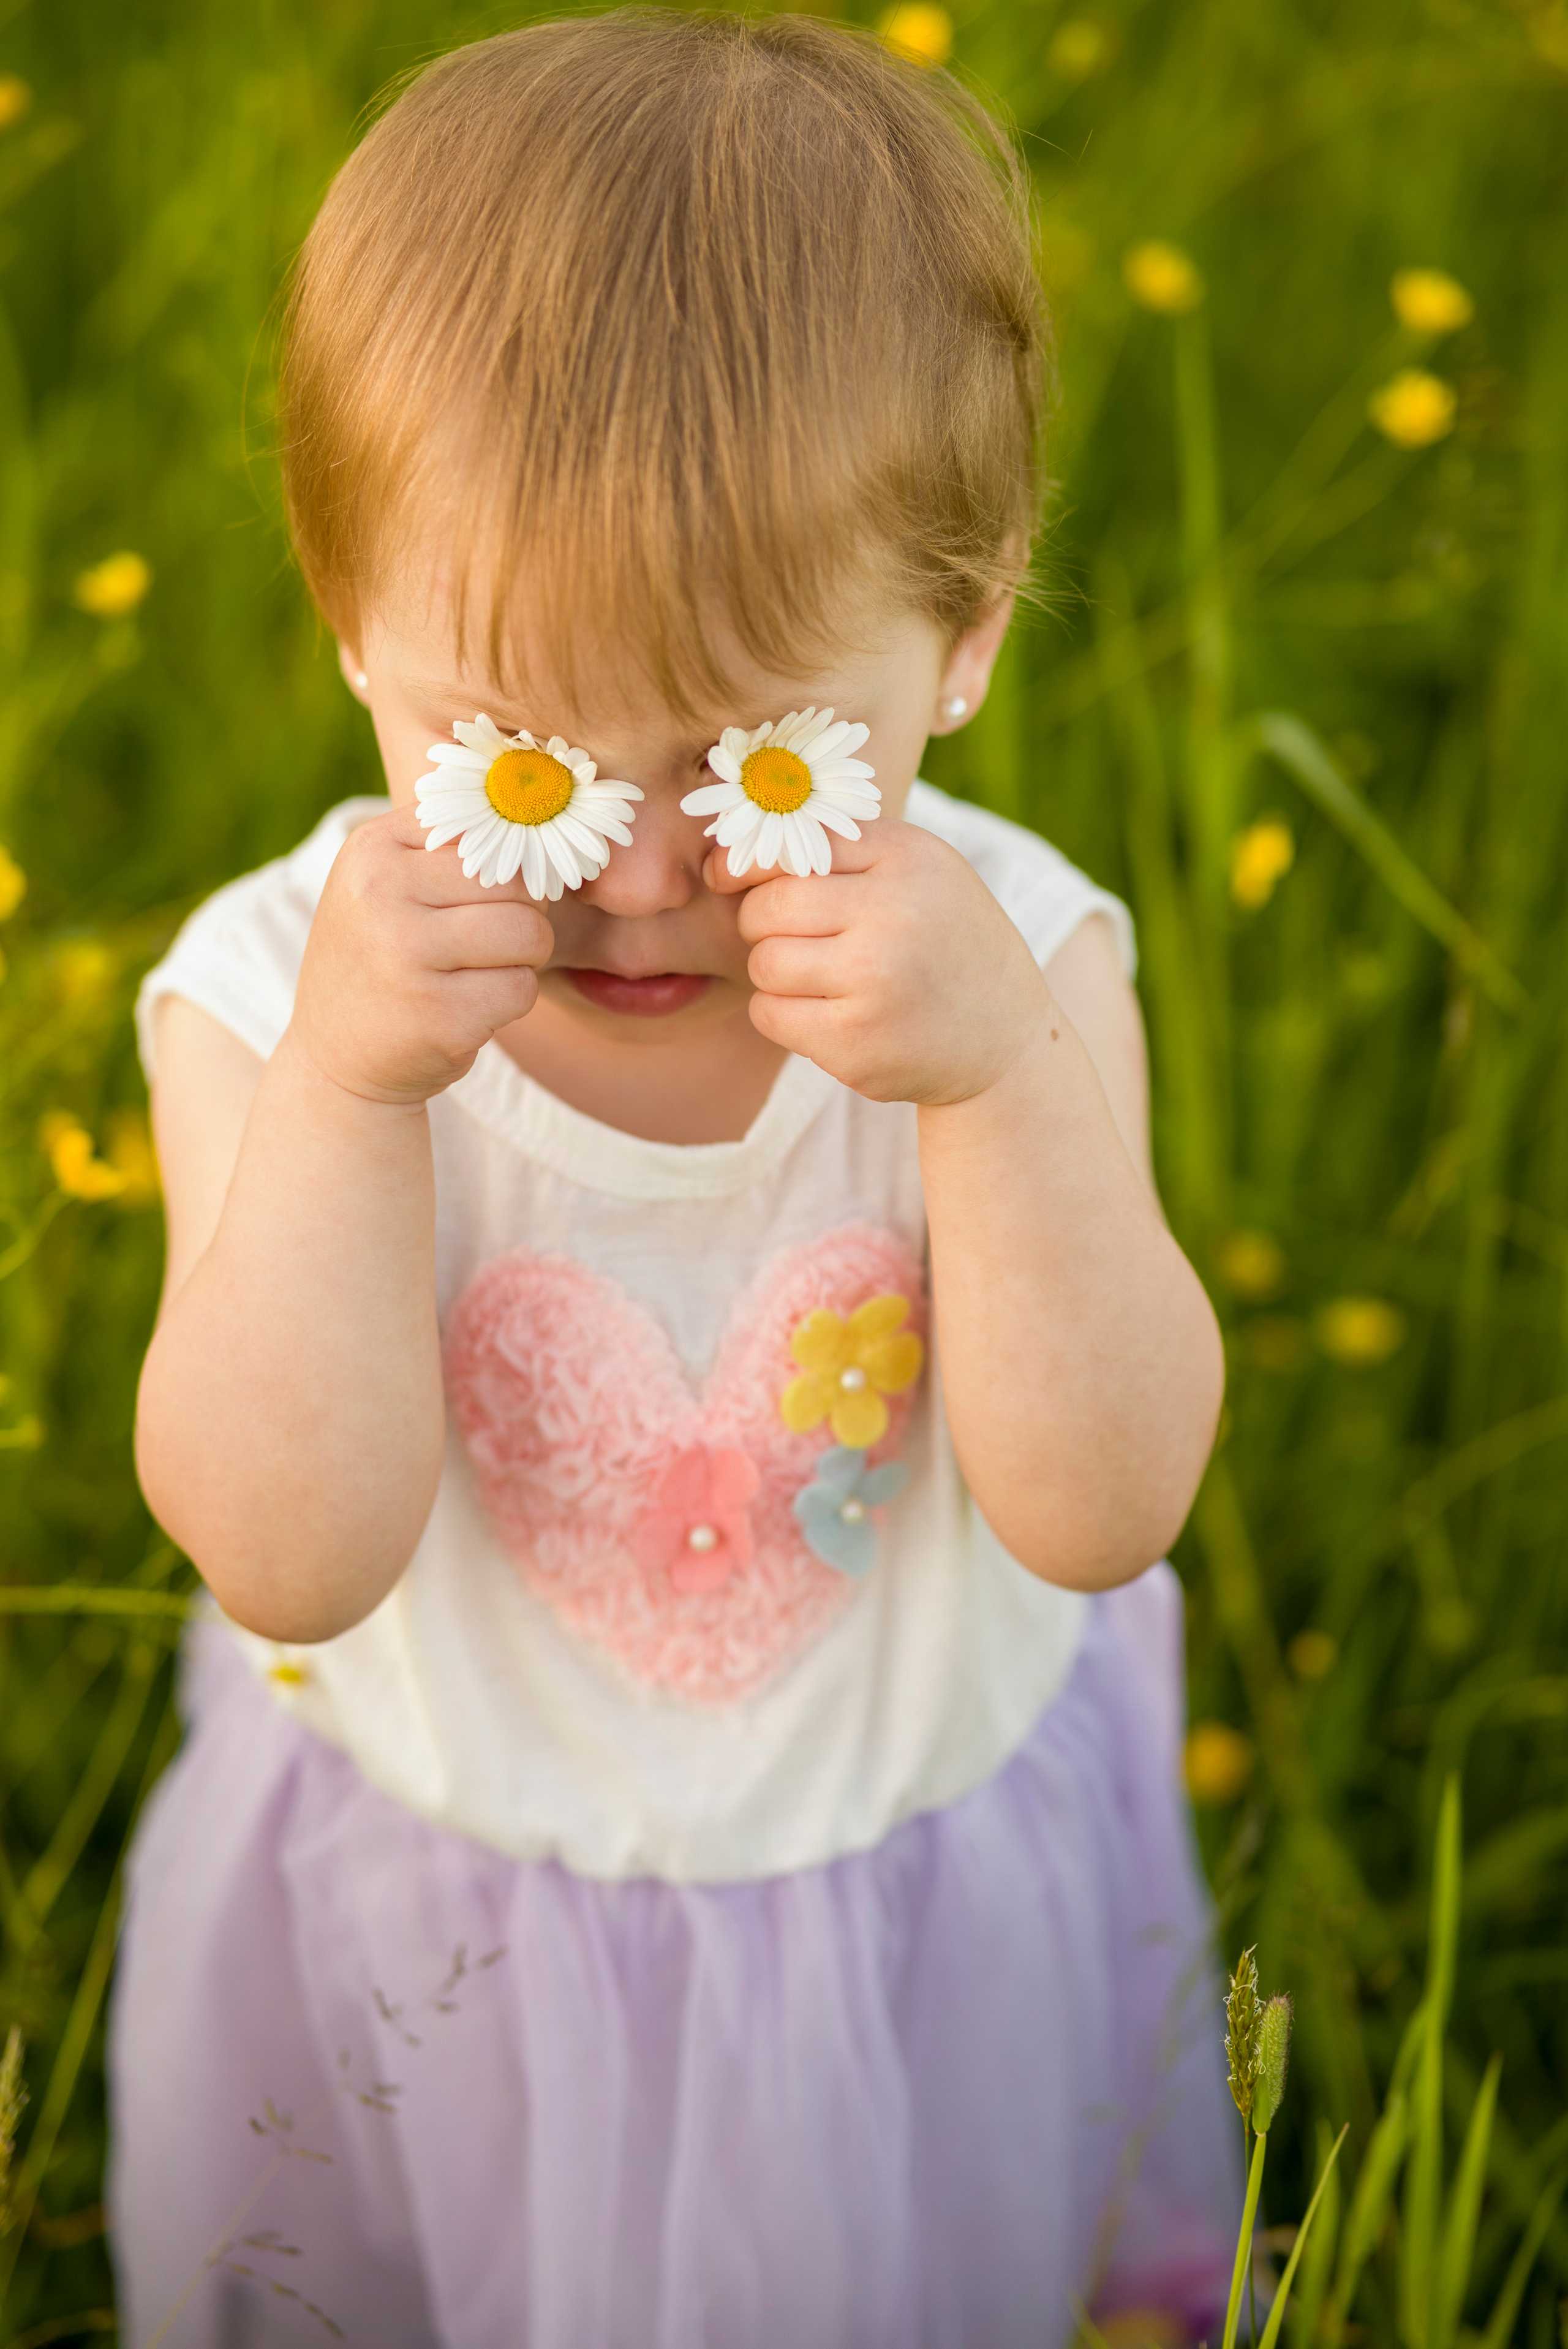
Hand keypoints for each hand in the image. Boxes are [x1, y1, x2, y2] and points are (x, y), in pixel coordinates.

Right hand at [289, 806, 553, 1104]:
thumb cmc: (383, 959)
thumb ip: (452, 849)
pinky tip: (466, 1010)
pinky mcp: (439, 1015)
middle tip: (486, 944)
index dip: (509, 866)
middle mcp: (382, 893)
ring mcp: (406, 955)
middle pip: (517, 883)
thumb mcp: (388, 885)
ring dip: (523, 961)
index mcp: (374, 847)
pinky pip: (522, 989)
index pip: (489, 830)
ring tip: (479, 974)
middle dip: (523, 916)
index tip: (488, 895)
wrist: (334, 1058)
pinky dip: (509, 1004)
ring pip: (531, 934)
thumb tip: (543, 834)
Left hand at [713, 821, 1050, 1106]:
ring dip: (774, 971)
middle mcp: (894, 916)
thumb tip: (728, 851)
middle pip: (768, 909)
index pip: (793, 846)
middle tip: (787, 934)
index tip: (726, 875)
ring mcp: (874, 985)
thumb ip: (842, 849)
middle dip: (759, 921)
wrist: (1003, 1039)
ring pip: (764, 964)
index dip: (745, 862)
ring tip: (817, 976)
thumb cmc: (941, 941)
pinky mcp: (855, 1046)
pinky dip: (782, 1014)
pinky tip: (824, 1013)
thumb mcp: (917, 871)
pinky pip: (769, 1015)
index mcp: (907, 859)